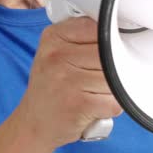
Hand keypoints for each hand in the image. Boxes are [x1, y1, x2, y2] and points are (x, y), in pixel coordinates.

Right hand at [16, 16, 122, 147]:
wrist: (33, 124)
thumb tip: (119, 32)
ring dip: (114, 89)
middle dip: (115, 67)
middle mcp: (57, 56)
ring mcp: (67, 80)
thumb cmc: (51, 88)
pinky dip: (112, 107)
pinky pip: (114, 101)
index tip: (111, 50)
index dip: (111, 41)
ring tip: (96, 93)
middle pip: (109, 53)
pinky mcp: (78, 103)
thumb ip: (81, 39)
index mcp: (53, 37)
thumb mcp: (55, 54)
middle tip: (102, 77)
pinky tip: (97, 107)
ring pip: (115, 77)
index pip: (97, 28)